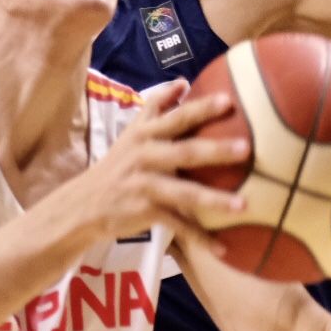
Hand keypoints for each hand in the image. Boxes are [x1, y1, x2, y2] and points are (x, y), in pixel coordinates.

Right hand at [60, 81, 250, 252]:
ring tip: (244, 205)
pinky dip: (200, 238)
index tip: (229, 100)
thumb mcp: (132, 133)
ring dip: (215, 200)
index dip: (201, 108)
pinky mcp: (144, 211)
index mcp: (145, 134)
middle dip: (216, 150)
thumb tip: (182, 82)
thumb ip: (157, 107)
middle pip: (185, 151)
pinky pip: (177, 225)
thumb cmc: (117, 167)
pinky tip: (223, 248)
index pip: (176, 117)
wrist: (83, 205)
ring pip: (184, 192)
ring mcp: (144, 185)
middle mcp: (145, 156)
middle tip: (246, 148)